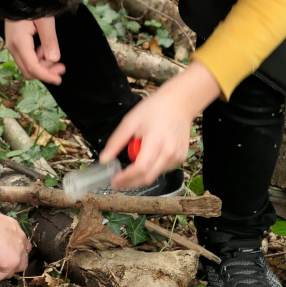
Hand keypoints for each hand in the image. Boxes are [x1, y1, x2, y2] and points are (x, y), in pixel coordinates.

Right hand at [0, 187, 29, 279]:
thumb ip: (0, 235)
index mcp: (17, 230)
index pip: (23, 246)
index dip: (12, 252)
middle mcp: (21, 241)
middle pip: (22, 261)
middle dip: (9, 264)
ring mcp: (18, 253)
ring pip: (13, 271)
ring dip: (0, 269)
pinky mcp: (10, 263)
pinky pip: (1, 276)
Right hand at [5, 17, 64, 84]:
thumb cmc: (32, 3)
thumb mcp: (45, 20)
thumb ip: (49, 40)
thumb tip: (54, 60)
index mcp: (20, 42)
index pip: (33, 67)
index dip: (46, 76)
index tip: (59, 79)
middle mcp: (13, 47)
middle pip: (28, 70)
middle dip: (45, 72)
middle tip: (61, 67)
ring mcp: (12, 45)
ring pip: (27, 65)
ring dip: (42, 65)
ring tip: (54, 54)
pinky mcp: (14, 42)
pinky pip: (25, 57)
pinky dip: (37, 58)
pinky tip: (45, 48)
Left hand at [99, 61, 221, 187]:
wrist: (179, 103)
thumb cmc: (155, 109)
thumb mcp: (130, 122)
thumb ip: (116, 142)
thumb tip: (104, 159)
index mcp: (156, 141)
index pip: (140, 168)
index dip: (126, 178)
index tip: (114, 181)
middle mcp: (169, 152)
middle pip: (148, 178)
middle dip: (130, 183)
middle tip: (118, 182)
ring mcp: (177, 156)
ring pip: (155, 175)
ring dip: (140, 175)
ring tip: (134, 158)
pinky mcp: (181, 158)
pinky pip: (162, 169)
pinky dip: (151, 168)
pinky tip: (148, 156)